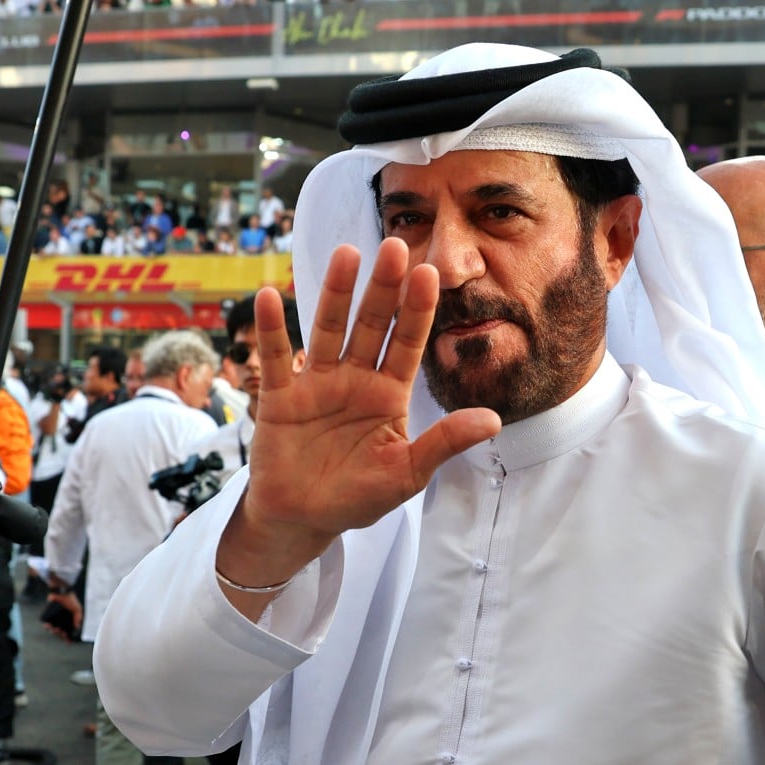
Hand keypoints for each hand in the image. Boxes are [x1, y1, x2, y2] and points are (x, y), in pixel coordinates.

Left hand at [45, 589, 82, 639]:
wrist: (63, 592)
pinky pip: (46, 624)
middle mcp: (61, 622)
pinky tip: (48, 626)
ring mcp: (55, 620)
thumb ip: (78, 618)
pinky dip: (47, 626)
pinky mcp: (48, 617)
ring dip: (53, 632)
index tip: (68, 642)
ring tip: (55, 630)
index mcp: (69, 622)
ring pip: (53, 630)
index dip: (68, 638)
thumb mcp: (77, 609)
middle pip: (60, 633)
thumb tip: (77, 627)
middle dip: (60, 635)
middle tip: (61, 632)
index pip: (68, 633)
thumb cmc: (70, 601)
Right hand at [218, 239, 500, 592]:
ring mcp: (317, 384)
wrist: (304, 519)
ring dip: (337, 293)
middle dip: (383, 288)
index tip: (430, 273)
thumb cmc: (359, 497)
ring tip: (348, 253)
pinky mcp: (281, 398)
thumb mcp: (408, 473)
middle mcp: (356, 380)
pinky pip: (277, 359)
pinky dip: (272, 330)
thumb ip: (444, 443)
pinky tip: (270, 297)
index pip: (408, 344)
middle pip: (372, 326)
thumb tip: (494, 420)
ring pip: (329, 330)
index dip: (418, 311)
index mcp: (389, 394)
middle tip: (395, 245)